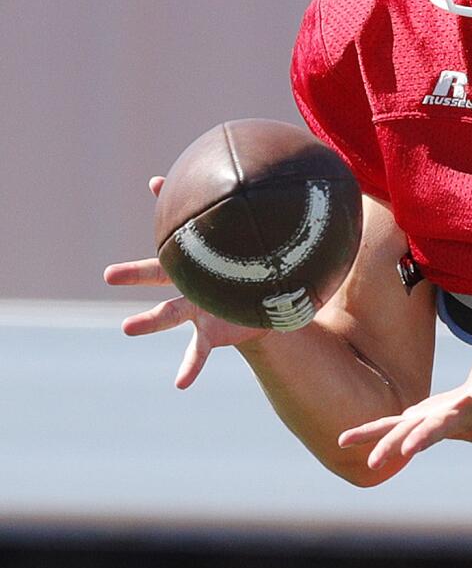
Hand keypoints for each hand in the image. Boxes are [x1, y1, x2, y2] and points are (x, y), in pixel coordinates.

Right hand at [103, 176, 268, 388]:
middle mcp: (188, 288)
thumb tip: (182, 184)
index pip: (164, 251)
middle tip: (108, 273)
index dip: (150, 233)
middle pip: (157, 277)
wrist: (266, 303)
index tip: (131, 220)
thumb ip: (217, 216)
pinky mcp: (211, 335)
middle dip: (134, 273)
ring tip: (126, 327)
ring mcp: (196, 313)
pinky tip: (179, 383)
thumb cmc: (248, 270)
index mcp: (192, 267)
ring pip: (168, 315)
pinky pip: (197, 353)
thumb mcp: (239, 245)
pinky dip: (188, 367)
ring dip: (148, 321)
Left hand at [338, 282, 471, 479]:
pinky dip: (371, 433)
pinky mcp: (419, 421)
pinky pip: (392, 428)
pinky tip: (344, 440)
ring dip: (392, 445)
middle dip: (426, 436)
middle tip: (411, 449)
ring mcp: (437, 422)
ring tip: (374, 461)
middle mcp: (459, 415)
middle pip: (442, 426)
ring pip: (412, 434)